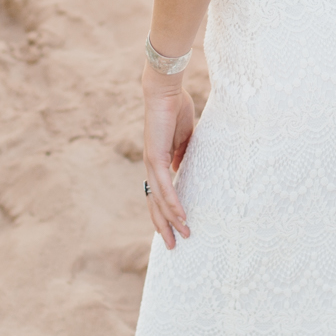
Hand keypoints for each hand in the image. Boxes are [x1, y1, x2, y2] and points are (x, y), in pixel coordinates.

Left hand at [142, 65, 196, 247]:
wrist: (166, 90)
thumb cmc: (175, 107)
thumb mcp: (183, 136)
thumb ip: (181, 153)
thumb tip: (179, 168)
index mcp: (158, 161)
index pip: (159, 193)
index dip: (164, 212)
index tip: (174, 228)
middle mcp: (151, 166)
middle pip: (155, 203)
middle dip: (164, 226)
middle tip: (174, 246)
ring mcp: (152, 162)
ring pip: (159, 199)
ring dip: (171, 220)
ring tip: (181, 236)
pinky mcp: (156, 157)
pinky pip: (165, 186)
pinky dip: (173, 202)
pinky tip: (180, 216)